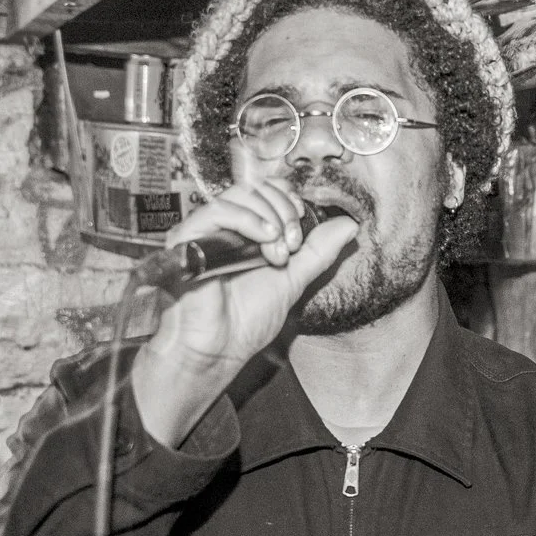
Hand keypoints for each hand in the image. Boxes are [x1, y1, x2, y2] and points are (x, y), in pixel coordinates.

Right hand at [129, 178, 358, 445]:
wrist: (220, 348)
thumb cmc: (248, 320)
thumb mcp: (294, 279)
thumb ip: (318, 251)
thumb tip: (348, 224)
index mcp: (246, 231)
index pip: (269, 191)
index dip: (291, 203)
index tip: (301, 232)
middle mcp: (224, 226)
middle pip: (258, 187)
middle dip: (285, 211)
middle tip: (292, 246)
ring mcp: (204, 230)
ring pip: (241, 194)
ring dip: (271, 218)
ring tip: (278, 252)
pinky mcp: (187, 237)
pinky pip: (217, 210)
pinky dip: (248, 220)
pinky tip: (264, 241)